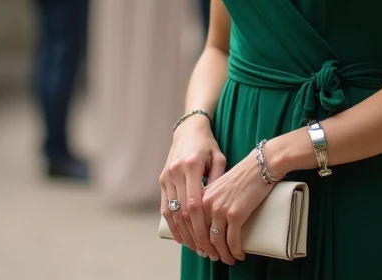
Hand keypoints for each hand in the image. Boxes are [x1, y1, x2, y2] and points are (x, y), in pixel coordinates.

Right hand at [160, 116, 225, 259]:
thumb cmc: (207, 145)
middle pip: (183, 211)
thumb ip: (218, 181)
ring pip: (172, 212)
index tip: (210, 241)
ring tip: (195, 248)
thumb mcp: (219, 158)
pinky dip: (172, 224)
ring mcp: (166, 176)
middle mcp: (175, 172)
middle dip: (194, 234)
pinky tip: (181, 236)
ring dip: (182, 233)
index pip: (194, 203)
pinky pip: (165, 207)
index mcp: (190, 166)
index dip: (201, 225)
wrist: (188, 130)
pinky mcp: (162, 180)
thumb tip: (219, 207)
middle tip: (205, 250)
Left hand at [201, 147, 277, 263]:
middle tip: (213, 257)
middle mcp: (207, 203)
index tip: (200, 248)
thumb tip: (208, 219)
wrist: (260, 166)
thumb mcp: (219, 184)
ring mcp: (220, 209)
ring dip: (222, 254)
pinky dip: (235, 251)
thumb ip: (210, 198)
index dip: (194, 240)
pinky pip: (232, 240)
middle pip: (201, 235)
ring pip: (216, 241)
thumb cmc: (243, 174)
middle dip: (207, 250)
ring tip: (227, 259)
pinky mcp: (236, 214)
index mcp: (202, 195)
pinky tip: (239, 255)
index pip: (191, 223)